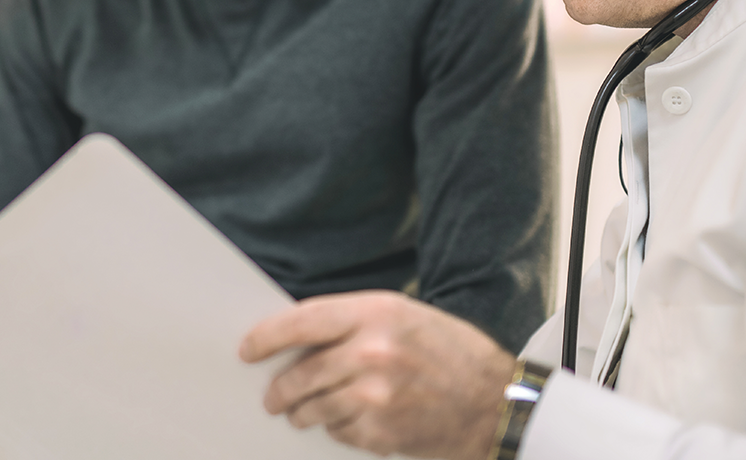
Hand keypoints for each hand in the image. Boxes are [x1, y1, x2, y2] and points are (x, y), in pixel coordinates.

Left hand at [239, 290, 513, 458]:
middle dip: (280, 389)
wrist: (497, 402)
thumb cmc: (451, 354)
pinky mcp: (382, 432)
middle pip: (301, 373)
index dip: (267, 337)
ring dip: (302, 413)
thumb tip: (299, 343)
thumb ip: (354, 324)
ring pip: (314, 408)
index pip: (302, 321)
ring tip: (301, 413)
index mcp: (377, 313)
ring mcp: (376, 395)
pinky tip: (351, 421)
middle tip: (272, 397)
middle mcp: (373, 352)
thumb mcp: (405, 317)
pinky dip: (337, 429)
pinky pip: (338, 432)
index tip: (248, 349)